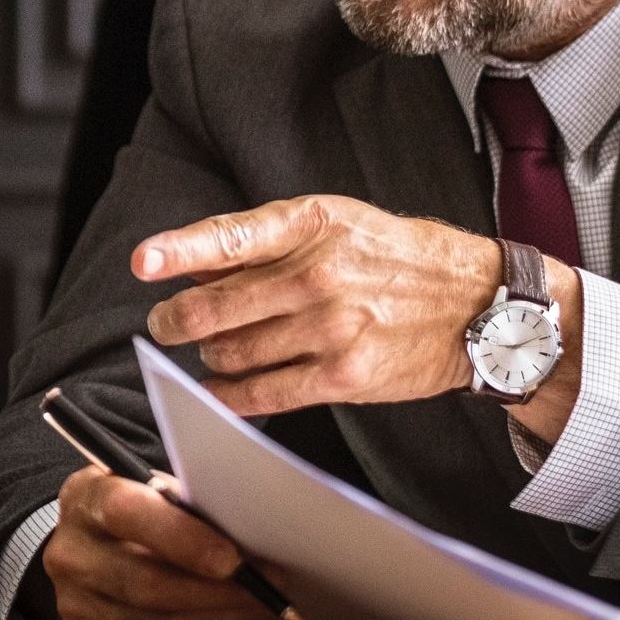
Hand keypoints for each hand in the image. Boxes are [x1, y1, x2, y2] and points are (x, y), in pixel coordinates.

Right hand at [40, 467, 280, 619]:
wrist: (91, 549)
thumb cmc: (139, 514)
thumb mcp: (153, 487)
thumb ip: (188, 505)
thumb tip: (250, 543)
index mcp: (87, 500)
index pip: (127, 514)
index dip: (183, 539)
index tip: (234, 560)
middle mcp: (73, 557)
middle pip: (148, 586)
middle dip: (220, 594)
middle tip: (269, 590)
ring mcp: (80, 610)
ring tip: (265, 613)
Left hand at [137, 195, 509, 416]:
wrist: (476, 303)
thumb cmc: (393, 257)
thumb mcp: (335, 222)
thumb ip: (266, 242)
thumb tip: (192, 264)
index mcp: (311, 224)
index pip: (230, 236)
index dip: (179, 251)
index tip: (143, 264)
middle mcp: (317, 275)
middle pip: (215, 308)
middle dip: (175, 321)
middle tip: (165, 325)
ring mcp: (331, 329)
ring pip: (231, 353)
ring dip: (208, 356)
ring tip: (213, 350)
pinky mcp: (344, 376)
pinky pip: (264, 394)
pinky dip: (229, 397)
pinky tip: (218, 392)